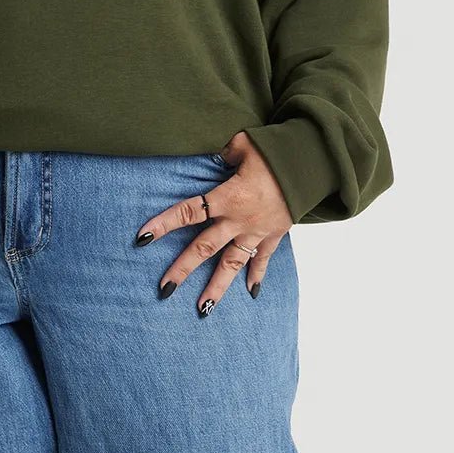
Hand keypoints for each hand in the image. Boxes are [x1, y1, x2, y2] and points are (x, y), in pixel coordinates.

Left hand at [135, 132, 292, 313]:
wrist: (310, 167)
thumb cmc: (274, 152)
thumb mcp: (244, 144)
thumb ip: (224, 152)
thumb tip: (214, 156)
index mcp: (227, 197)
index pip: (189, 212)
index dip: (164, 224)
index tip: (142, 238)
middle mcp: (238, 220)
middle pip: (205, 247)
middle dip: (183, 268)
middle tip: (164, 289)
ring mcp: (256, 232)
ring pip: (232, 264)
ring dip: (217, 287)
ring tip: (202, 309)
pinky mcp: (273, 235)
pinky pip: (262, 260)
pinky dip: (257, 276)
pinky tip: (251, 294)